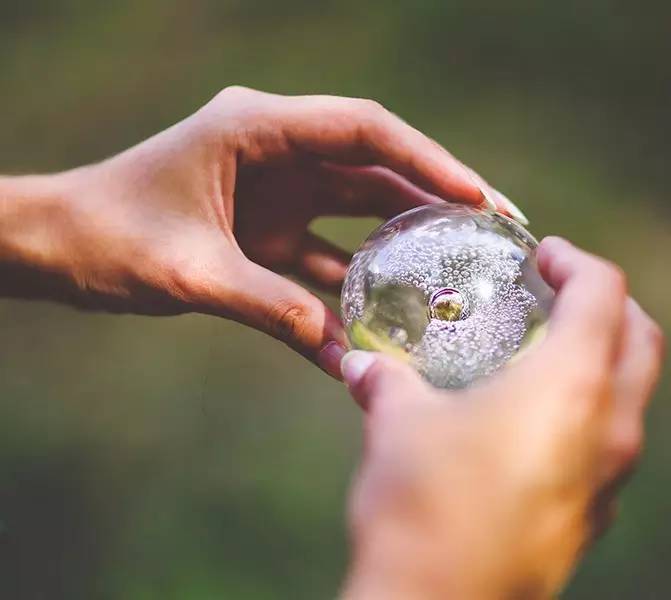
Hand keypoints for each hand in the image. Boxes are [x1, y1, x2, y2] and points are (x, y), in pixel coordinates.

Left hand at [0, 86, 525, 375]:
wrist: (58, 246)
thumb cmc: (106, 237)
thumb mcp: (186, 271)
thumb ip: (265, 304)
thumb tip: (340, 350)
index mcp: (255, 127)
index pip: (363, 130)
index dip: (426, 159)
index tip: (477, 196)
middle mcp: (277, 149)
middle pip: (376, 164)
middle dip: (438, 193)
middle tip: (499, 225)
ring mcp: (278, 189)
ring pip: (362, 205)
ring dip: (410, 235)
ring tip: (467, 264)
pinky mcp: (272, 228)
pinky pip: (330, 252)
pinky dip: (359, 282)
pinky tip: (394, 318)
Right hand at [341, 237, 663, 598]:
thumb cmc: (422, 504)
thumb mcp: (397, 425)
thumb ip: (386, 382)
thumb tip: (362, 364)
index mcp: (574, 384)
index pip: (604, 292)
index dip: (576, 261)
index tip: (543, 257)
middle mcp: (610, 427)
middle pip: (642, 340)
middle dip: (609, 305)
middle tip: (559, 293)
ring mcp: (610, 480)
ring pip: (633, 397)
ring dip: (603, 361)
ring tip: (544, 356)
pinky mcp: (593, 518)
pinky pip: (610, 447)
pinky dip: (588, 415)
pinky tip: (531, 425)